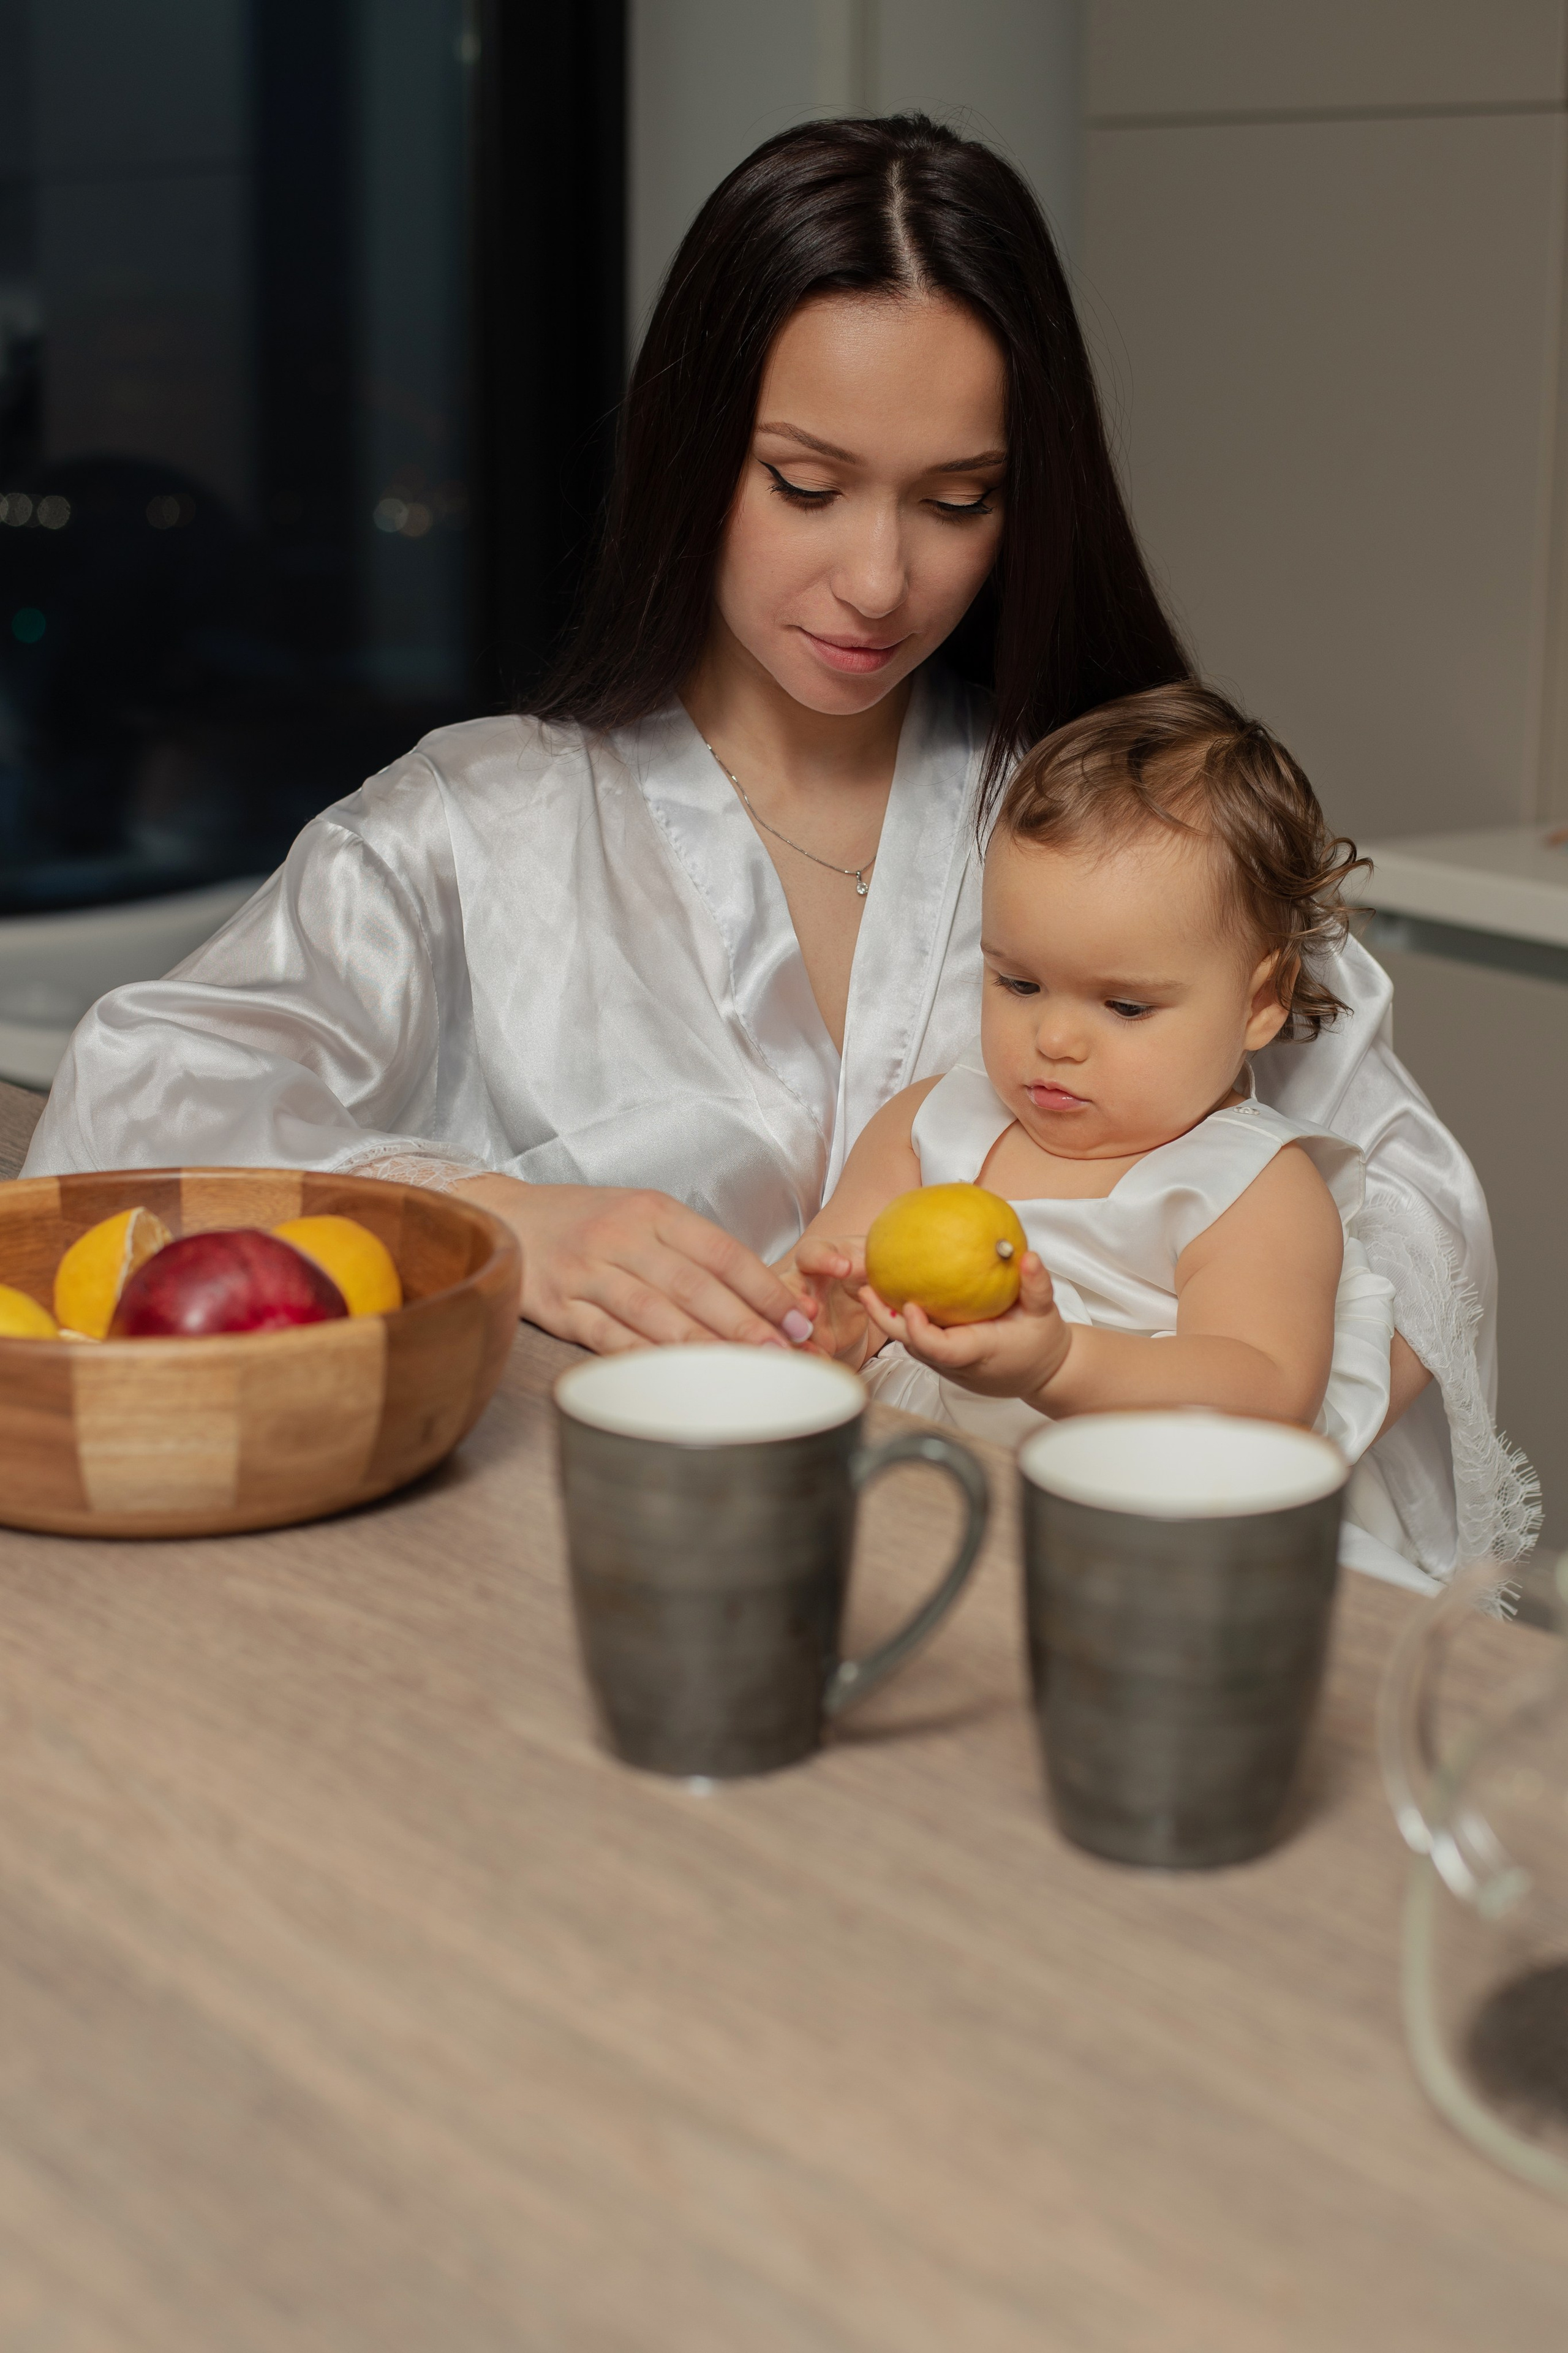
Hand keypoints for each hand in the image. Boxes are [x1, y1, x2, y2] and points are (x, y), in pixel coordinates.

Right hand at [453, 1175, 813, 1354]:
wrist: (507, 1217)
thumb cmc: (585, 1221)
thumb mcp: (641, 1215)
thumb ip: (691, 1249)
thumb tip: (758, 1295)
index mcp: (652, 1211)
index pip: (722, 1252)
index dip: (765, 1289)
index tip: (798, 1320)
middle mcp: (621, 1237)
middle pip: (694, 1286)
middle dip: (746, 1324)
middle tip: (783, 1355)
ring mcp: (588, 1272)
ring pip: (655, 1314)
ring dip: (703, 1347)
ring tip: (742, 1370)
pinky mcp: (560, 1307)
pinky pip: (609, 1338)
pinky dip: (646, 1360)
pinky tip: (678, 1380)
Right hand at [785, 1235, 872, 1364]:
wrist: (858, 1299)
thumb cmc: (858, 1270)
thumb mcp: (869, 1261)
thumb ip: (874, 1260)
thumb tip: (894, 1257)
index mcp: (816, 1257)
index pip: (813, 1253)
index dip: (825, 1259)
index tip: (846, 1267)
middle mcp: (800, 1282)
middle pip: (786, 1288)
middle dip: (794, 1299)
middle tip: (811, 1310)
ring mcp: (798, 1311)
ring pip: (784, 1320)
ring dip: (794, 1332)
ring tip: (810, 1344)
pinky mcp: (805, 1336)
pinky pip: (799, 1345)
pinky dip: (808, 1354)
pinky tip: (821, 1359)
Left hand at [862, 1252, 1071, 1403]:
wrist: (1042, 1371)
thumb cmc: (1041, 1343)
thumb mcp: (1045, 1313)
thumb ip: (1037, 1286)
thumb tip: (1029, 1257)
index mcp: (978, 1351)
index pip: (941, 1349)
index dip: (920, 1332)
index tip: (909, 1306)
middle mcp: (957, 1362)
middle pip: (913, 1346)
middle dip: (886, 1321)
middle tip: (866, 1290)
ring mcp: (948, 1363)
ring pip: (912, 1343)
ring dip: (889, 1318)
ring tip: (869, 1287)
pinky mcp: (945, 1358)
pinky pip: (920, 1338)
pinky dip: (904, 1318)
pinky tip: (893, 1290)